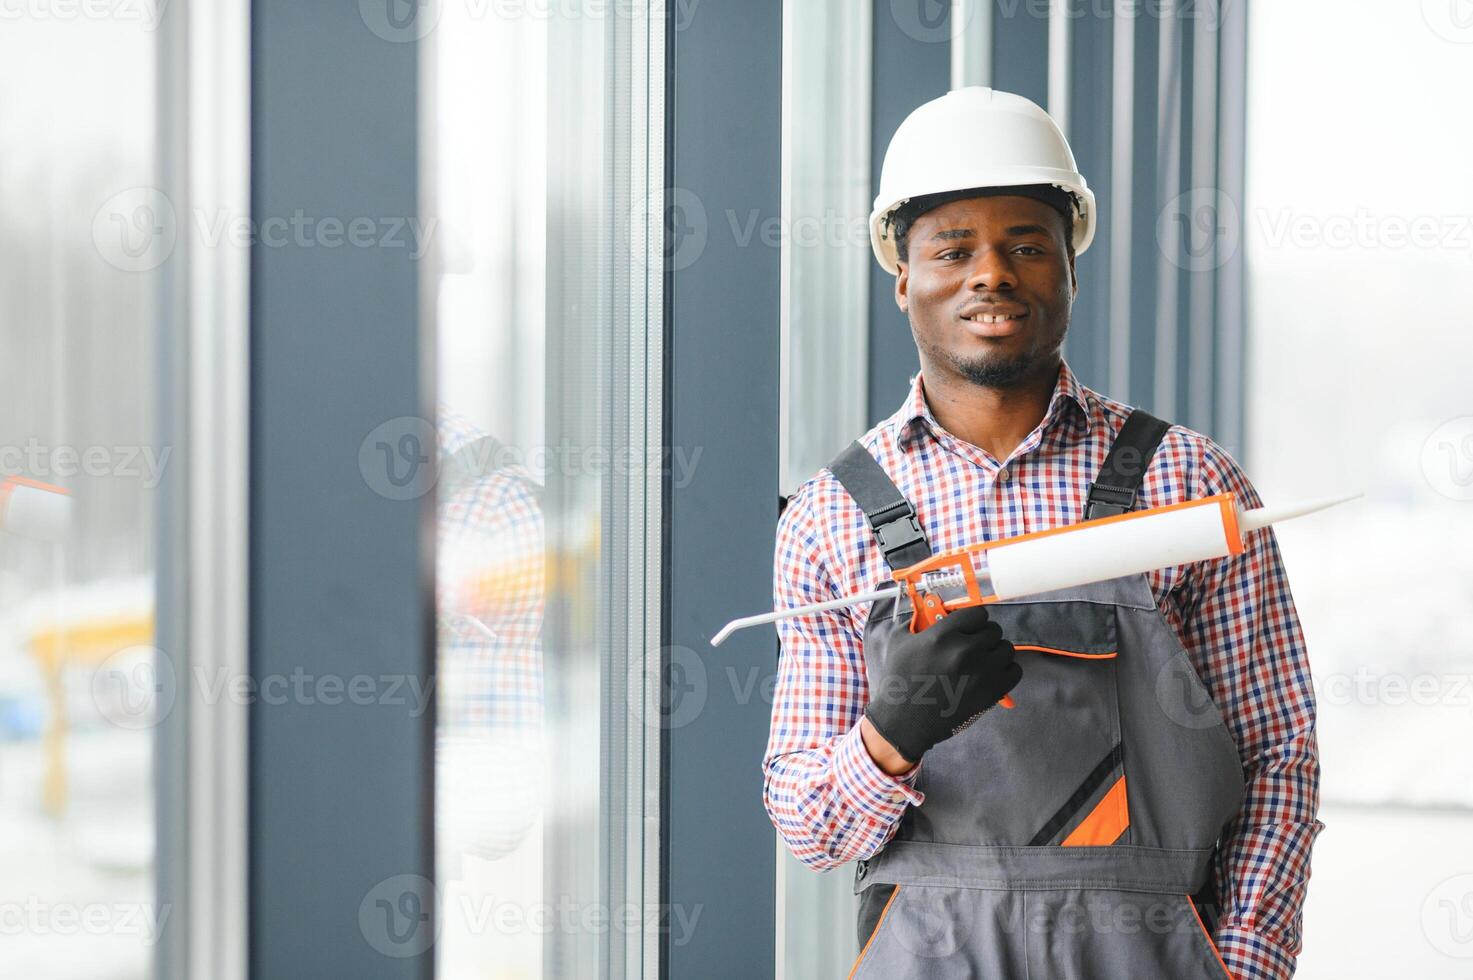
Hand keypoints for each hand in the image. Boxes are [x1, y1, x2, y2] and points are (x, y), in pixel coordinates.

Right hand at [862, 604, 1020, 765]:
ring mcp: (982, 672)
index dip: (973, 620)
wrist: (904, 720)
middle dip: (983, 636)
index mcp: (943, 635)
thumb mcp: (899, 642)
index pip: (977, 613)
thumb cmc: (899, 680)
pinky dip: (1006, 671)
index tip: (968, 628)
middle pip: (994, 630)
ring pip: (1007, 648)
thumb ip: (917, 622)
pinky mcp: (991, 692)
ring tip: (983, 661)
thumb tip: (929, 610)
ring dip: (996, 653)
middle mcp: (966, 650)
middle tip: (973, 646)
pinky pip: (1015, 671)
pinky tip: (991, 674)